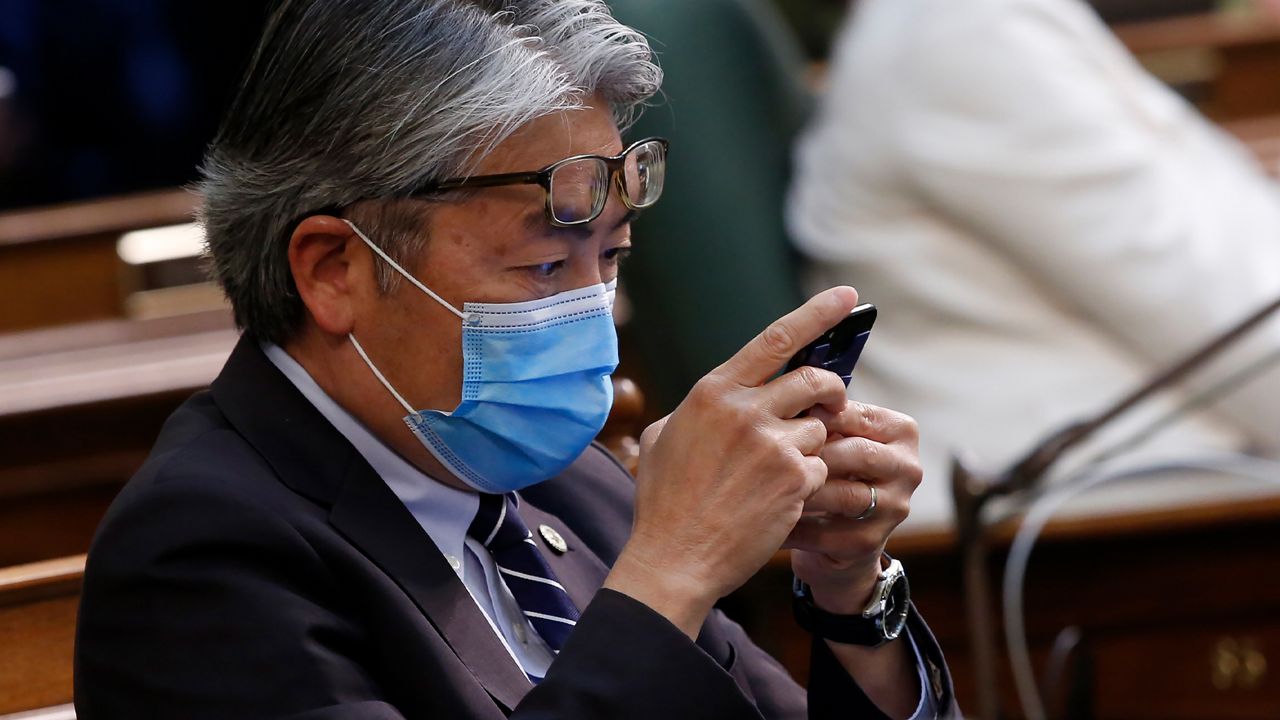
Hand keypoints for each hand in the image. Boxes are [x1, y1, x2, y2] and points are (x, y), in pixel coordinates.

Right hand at [603, 287, 859, 636]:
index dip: (817, 314)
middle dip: (831, 391)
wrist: (675, 557)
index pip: (776, 339)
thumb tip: (720, 400)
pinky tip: (777, 501)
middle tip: (830, 405)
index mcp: (714, 392)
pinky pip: (819, 468)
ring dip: (809, 448)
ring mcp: (773, 445)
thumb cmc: (663, 501)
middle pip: (815, 380)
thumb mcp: (662, 438)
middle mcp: (746, 410)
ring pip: (820, 430)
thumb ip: (697, 409)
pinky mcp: (794, 479)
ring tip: (777, 473)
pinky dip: (807, 483)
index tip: (847, 297)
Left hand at [786, 402, 922, 613]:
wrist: (831, 533)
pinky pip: (828, 533)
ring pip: (844, 495)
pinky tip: (768, 516)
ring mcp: (896, 507)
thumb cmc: (824, 469)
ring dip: (802, 490)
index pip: (855, 413)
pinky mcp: (872, 543)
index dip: (812, 416)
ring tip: (766, 484)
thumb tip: (781, 386)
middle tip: (768, 453)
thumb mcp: (829, 436)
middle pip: (856, 453)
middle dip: (810, 454)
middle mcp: (908, 467)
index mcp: (900, 430)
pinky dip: (794, 524)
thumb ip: (818, 413)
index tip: (776, 417)